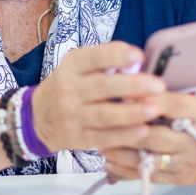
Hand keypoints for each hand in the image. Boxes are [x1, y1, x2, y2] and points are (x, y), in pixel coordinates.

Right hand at [29, 43, 166, 153]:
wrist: (37, 118)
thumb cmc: (69, 86)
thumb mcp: (79, 66)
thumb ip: (106, 62)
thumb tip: (138, 63)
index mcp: (72, 65)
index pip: (94, 57)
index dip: (116, 56)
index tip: (139, 56)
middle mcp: (70, 89)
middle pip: (102, 87)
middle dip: (132, 86)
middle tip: (159, 85)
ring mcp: (73, 116)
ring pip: (104, 115)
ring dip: (132, 112)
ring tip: (155, 109)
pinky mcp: (78, 139)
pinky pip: (104, 138)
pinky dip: (124, 135)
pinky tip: (143, 131)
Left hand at [103, 65, 195, 184]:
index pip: (177, 106)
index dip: (153, 101)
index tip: (133, 93)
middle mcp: (194, 142)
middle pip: (156, 135)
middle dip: (130, 124)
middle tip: (109, 112)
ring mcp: (184, 163)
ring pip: (147, 158)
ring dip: (122, 147)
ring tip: (101, 135)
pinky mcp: (175, 179)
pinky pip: (146, 175)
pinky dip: (125, 168)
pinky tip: (109, 157)